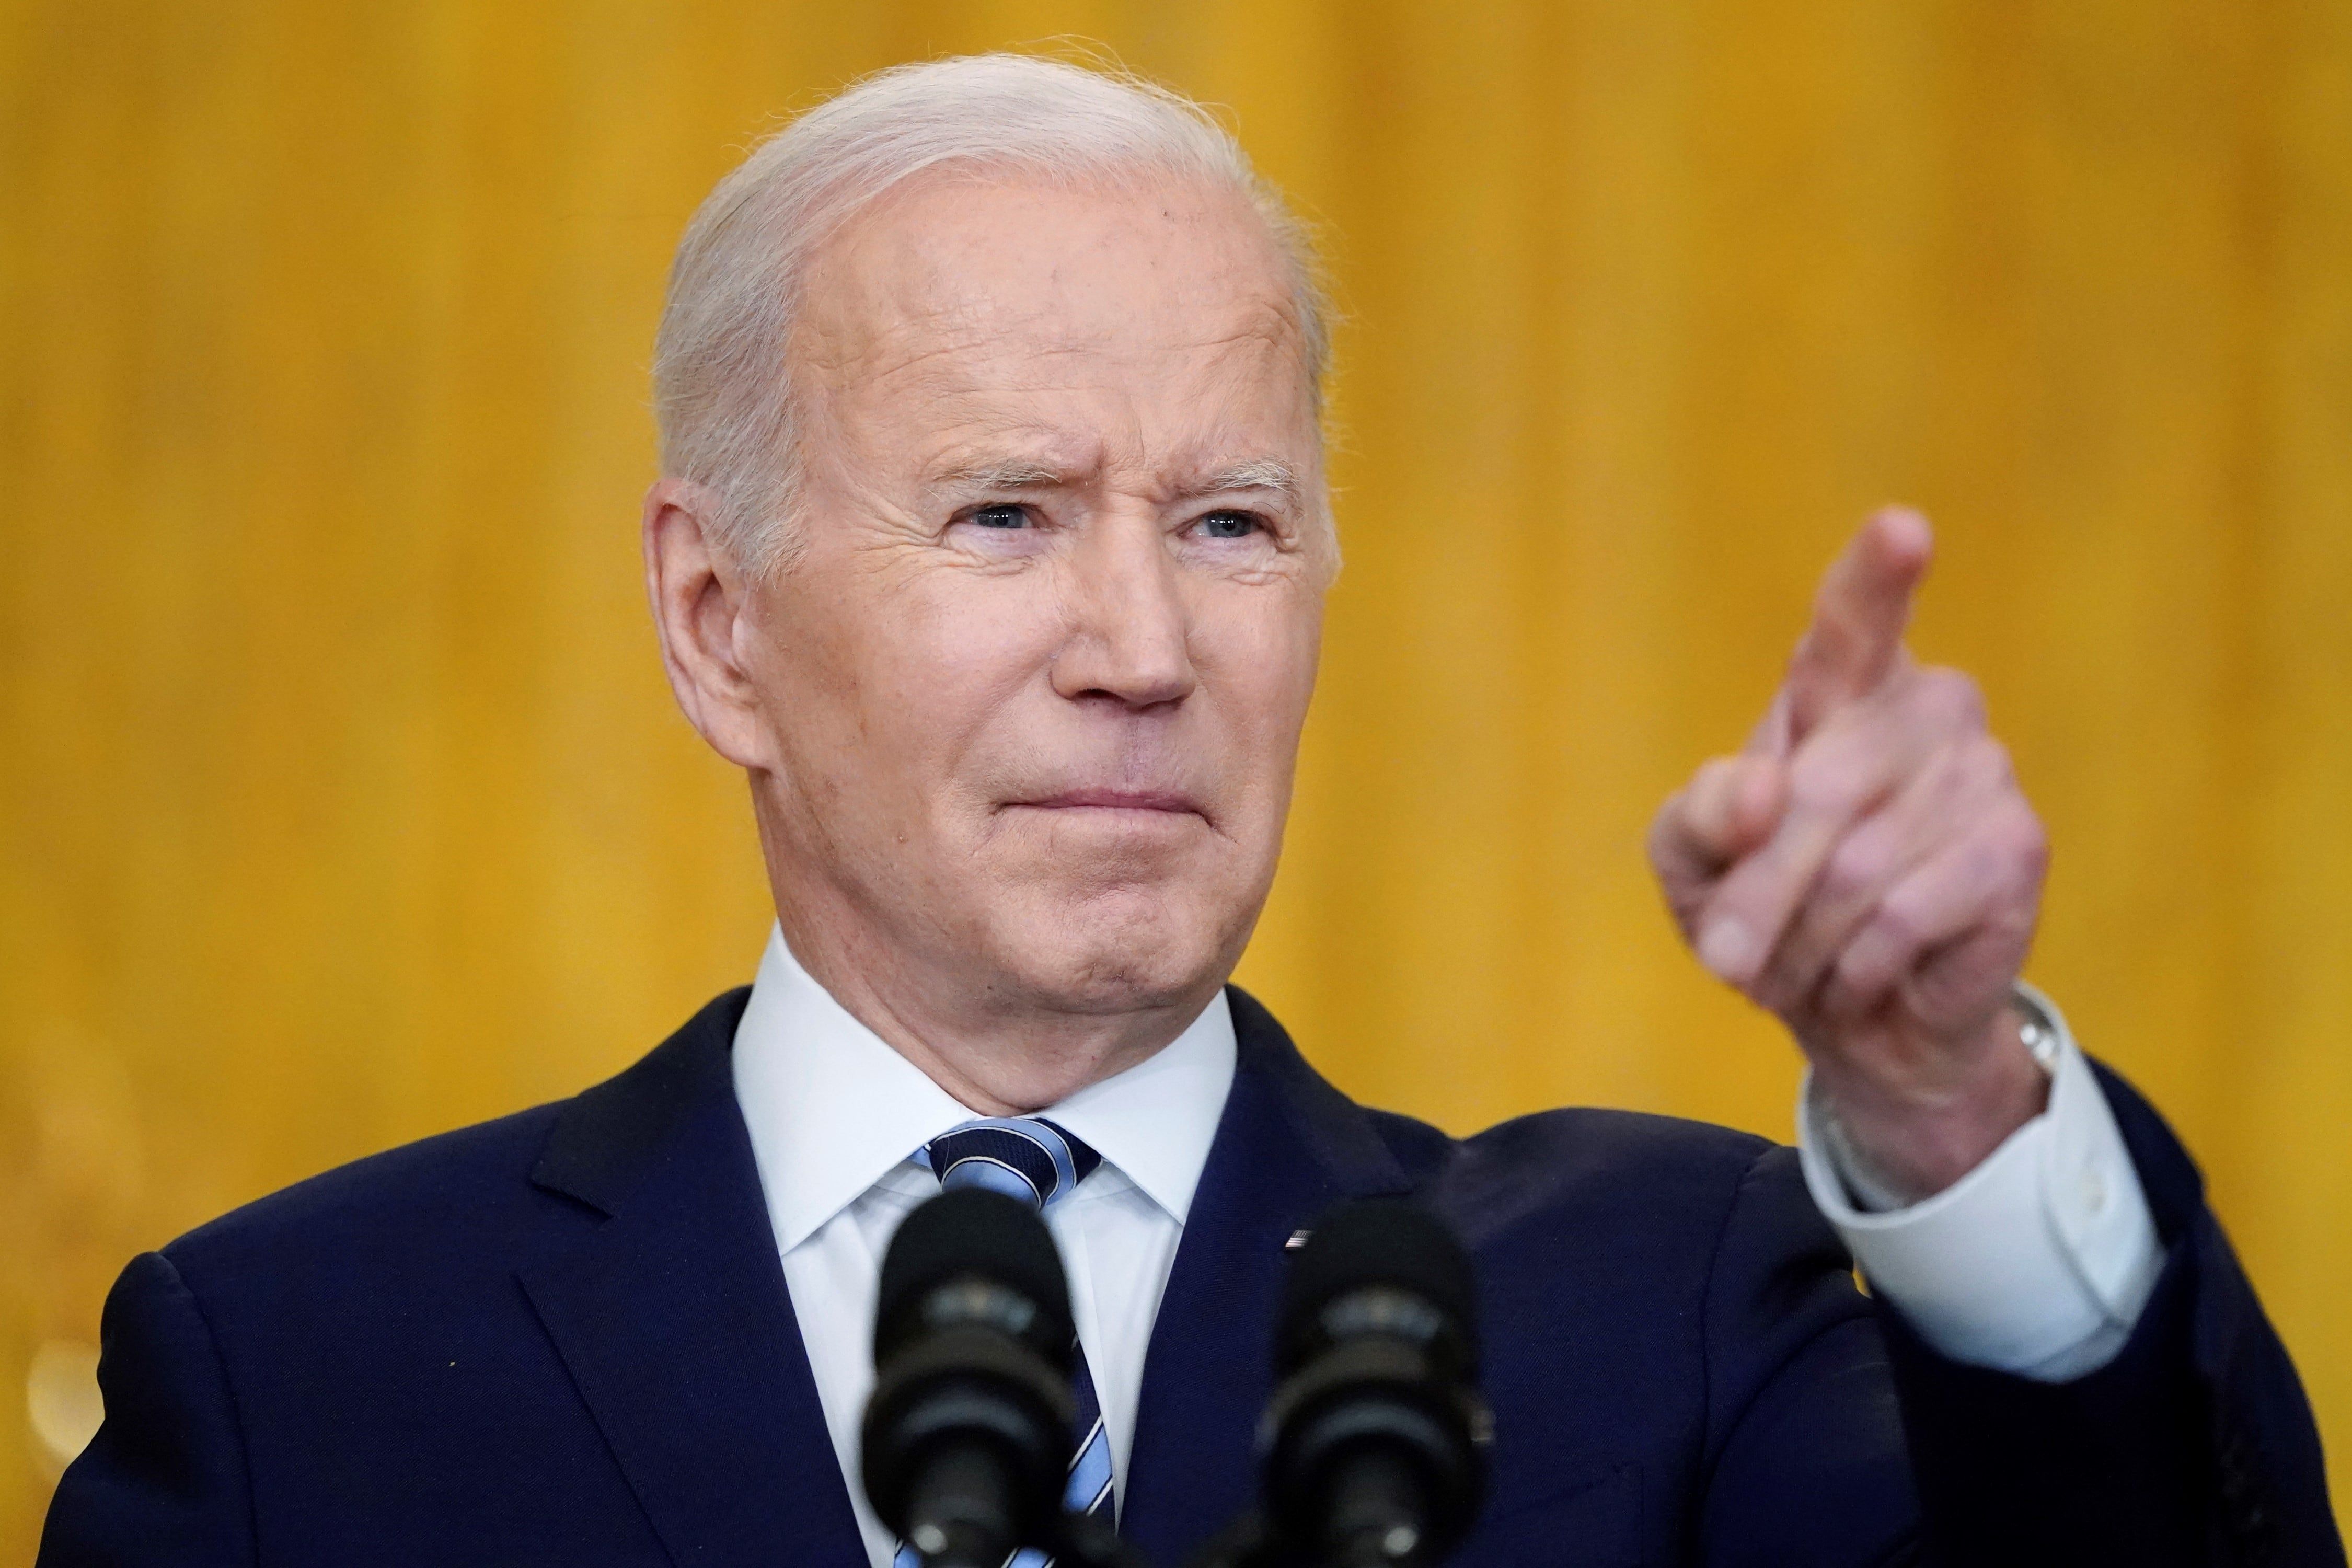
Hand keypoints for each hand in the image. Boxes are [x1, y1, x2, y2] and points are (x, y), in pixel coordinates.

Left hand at [1648, 508, 2050, 1198]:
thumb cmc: (1765, 907)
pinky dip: (1858, 966)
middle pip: (1817, 795)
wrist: (1850, 1010)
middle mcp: (1923, 707)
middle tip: (1722, 957)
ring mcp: (1982, 771)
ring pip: (1857, 871)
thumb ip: (1700, 816)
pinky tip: (1863, 974)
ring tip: (1801, 965)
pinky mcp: (2016, 849)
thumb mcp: (1693, 862)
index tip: (1902, 530)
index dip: (1877, 576)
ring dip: (1804, 943)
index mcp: (1838, 687)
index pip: (1855, 619)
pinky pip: (1906, 917)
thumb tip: (1759, 792)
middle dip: (1758, 893)